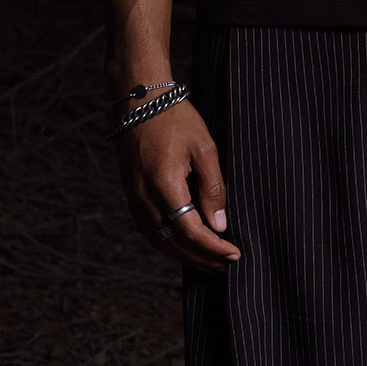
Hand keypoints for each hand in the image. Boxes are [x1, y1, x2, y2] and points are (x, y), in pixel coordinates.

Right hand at [115, 100, 239, 273]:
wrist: (139, 101)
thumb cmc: (175, 119)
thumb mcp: (205, 148)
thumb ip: (213, 188)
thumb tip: (219, 225)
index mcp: (164, 185)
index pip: (191, 231)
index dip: (214, 248)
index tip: (235, 254)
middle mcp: (144, 197)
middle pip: (174, 243)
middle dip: (202, 258)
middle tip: (226, 265)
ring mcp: (134, 198)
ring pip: (158, 241)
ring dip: (184, 256)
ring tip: (208, 263)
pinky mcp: (131, 195)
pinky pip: (148, 230)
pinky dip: (167, 244)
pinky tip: (183, 246)